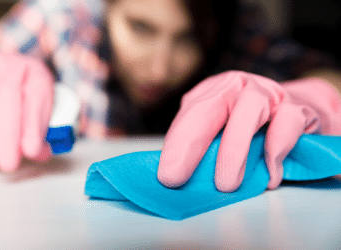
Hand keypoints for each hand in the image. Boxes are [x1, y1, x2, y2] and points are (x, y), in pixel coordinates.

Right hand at [0, 53, 53, 171]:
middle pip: (4, 94)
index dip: (33, 125)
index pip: (35, 95)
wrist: (1, 72)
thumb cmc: (22, 94)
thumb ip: (39, 130)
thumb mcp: (40, 108)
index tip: (32, 150)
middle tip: (9, 163)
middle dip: (5, 135)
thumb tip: (37, 153)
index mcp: (33, 71)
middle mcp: (5, 64)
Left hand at [157, 71, 340, 191]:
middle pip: (209, 108)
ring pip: (249, 110)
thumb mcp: (223, 133)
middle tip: (177, 178)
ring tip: (226, 185)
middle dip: (190, 144)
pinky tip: (270, 175)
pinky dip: (276, 149)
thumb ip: (205, 147)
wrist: (298, 114)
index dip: (176, 144)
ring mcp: (269, 93)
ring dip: (233, 150)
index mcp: (214, 92)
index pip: (190, 114)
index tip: (167, 175)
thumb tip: (182, 178)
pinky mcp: (298, 108)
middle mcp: (238, 87)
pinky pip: (287, 123)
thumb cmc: (253, 130)